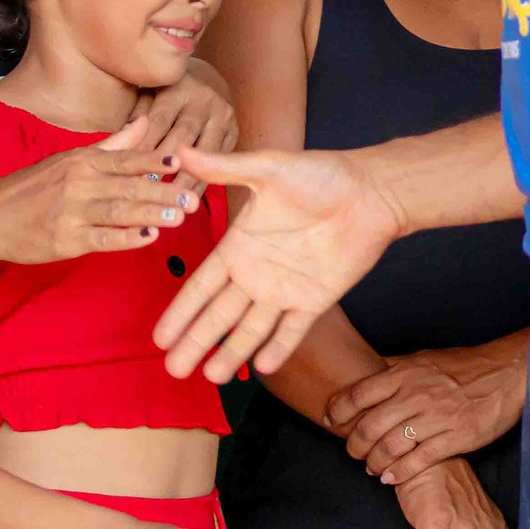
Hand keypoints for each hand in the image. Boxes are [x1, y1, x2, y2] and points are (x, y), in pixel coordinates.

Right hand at [0, 119, 192, 263]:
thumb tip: (144, 122)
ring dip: (150, 213)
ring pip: (119, 211)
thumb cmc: (34, 187)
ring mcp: (71, 212)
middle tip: (193, 198)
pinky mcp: (65, 240)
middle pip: (129, 185)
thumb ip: (112, 145)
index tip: (181, 161)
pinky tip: (148, 238)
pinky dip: (126, 238)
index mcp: (83, 161)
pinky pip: (101, 238)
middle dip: (163, 192)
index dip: (155, 160)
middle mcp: (79, 183)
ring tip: (177, 216)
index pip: (126, 158)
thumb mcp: (70, 159)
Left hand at [129, 63, 239, 204]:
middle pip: (183, 136)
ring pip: (205, 151)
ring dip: (187, 178)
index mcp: (178, 87)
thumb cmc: (167, 92)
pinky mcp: (234, 131)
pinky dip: (204, 180)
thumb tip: (121, 146)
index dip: (144, 148)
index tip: (128, 173)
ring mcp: (223, 115)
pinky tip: (189, 198)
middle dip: (165, 167)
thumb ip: (137, 117)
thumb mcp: (149, 94)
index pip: (158, 121)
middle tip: (147, 194)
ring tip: (170, 204)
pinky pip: (219, 160)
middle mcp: (204, 99)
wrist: (207, 81)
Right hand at [155, 147, 400, 381]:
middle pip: (220, 315)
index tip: (158, 336)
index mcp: (240, 245)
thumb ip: (225, 169)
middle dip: (196, 341)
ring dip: (232, 352)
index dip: (181, 311)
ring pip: (252, 329)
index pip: (202, 286)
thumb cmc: (321, 174)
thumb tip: (181, 151)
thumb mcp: (268, 168)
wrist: (370, 191)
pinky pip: (293, 330)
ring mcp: (286, 289)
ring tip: (211, 377)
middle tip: (172, 369)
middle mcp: (257, 273)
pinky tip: (263, 367)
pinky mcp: (316, 299)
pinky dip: (280, 347)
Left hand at [325, 338, 527, 483]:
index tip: (329, 420)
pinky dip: (399, 472)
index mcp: (406, 373)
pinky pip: (419, 460)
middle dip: (353, 444)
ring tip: (371, 468)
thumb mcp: (424, 358)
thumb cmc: (462, 366)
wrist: (505, 373)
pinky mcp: (456, 438)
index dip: (338, 410)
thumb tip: (365, 368)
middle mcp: (416, 395)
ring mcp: (436, 417)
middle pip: (369, 426)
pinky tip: (390, 478)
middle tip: (351, 452)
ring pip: (391, 447)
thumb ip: (394, 367)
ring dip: (374, 462)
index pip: (359, 393)